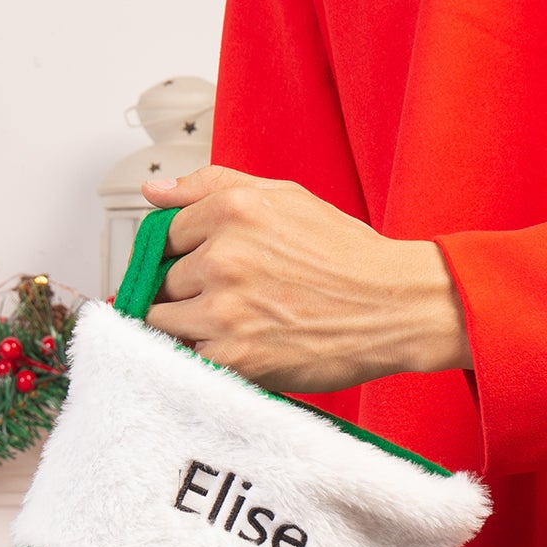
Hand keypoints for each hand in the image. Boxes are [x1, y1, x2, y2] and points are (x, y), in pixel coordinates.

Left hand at [139, 165, 470, 394]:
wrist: (392, 307)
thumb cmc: (344, 255)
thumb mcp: (283, 198)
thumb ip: (211, 186)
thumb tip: (154, 192)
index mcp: (231, 210)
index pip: (164, 235)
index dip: (181, 255)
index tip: (203, 269)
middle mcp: (222, 257)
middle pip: (161, 281)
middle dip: (185, 292)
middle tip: (228, 300)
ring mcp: (224, 311)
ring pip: (163, 322)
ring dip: (187, 327)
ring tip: (230, 327)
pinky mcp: (233, 358)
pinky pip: (185, 359)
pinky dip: (201, 358)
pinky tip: (234, 349)